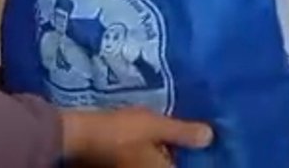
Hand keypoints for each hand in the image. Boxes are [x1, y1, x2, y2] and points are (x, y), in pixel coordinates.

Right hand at [60, 107, 212, 166]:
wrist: (78, 138)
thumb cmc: (122, 133)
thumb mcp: (155, 126)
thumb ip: (183, 133)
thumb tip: (209, 136)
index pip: (185, 167)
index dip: (194, 159)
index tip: (200, 150)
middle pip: (170, 165)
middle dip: (177, 156)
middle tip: (187, 141)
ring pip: (156, 164)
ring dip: (163, 155)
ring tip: (169, 140)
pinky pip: (142, 163)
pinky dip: (149, 156)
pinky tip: (150, 144)